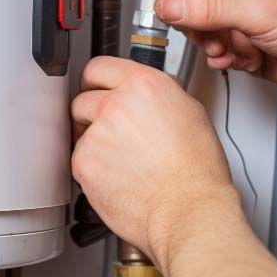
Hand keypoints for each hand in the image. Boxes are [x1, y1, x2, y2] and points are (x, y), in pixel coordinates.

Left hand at [71, 56, 239, 275]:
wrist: (188, 209)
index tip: (97, 88)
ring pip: (79, 130)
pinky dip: (92, 166)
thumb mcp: (190, 112)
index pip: (99, 67)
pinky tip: (118, 174)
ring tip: (122, 158)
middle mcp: (116, 104)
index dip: (98, 81)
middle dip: (93, 112)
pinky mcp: (84, 163)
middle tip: (112, 129)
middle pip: (83, 98)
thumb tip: (147, 93)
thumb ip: (159, 94)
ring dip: (93, 140)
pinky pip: (79, 158)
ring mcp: (96, 134)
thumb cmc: (196, 169)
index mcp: (143, 85)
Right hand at [140, 0, 276, 102]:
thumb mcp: (261, 12)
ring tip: (231, 47)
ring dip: (211, 42)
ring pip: (200, 27)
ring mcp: (239, 18)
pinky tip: (239, 59)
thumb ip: (210, 9)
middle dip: (194, 17)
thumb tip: (170, 4)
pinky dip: (222, 58)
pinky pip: (213, 49)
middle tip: (201, 26)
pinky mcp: (242, 44)